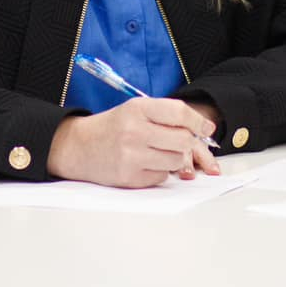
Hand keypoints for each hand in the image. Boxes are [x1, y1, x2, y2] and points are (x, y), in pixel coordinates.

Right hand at [48, 97, 220, 187]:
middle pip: (183, 140)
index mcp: (137, 109)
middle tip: (184, 142)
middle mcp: (134, 131)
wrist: (78, 147)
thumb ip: (164, 115)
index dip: (198, 122)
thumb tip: (200, 129)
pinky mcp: (130, 177)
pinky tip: (145, 163)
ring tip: (159, 152)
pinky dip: (160, 171)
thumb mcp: (135, 110)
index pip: (179, 112)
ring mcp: (131, 156)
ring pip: (176, 160)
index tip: (206, 129)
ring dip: (174, 158)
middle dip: (189, 143)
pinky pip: (162, 176)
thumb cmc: (112, 127)